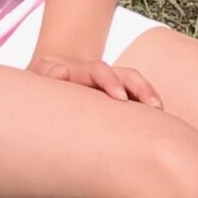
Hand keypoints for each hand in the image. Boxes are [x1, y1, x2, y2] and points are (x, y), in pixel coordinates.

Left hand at [30, 52, 161, 108]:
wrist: (44, 78)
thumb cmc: (39, 84)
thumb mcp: (36, 77)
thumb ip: (45, 76)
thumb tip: (58, 74)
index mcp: (78, 72)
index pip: (99, 70)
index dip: (110, 81)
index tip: (119, 97)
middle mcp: (98, 77)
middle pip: (125, 75)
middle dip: (140, 88)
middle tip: (153, 107)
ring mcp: (109, 87)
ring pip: (134, 86)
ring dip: (149, 96)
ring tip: (161, 114)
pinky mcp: (116, 99)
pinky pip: (135, 100)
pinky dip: (148, 110)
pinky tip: (158, 127)